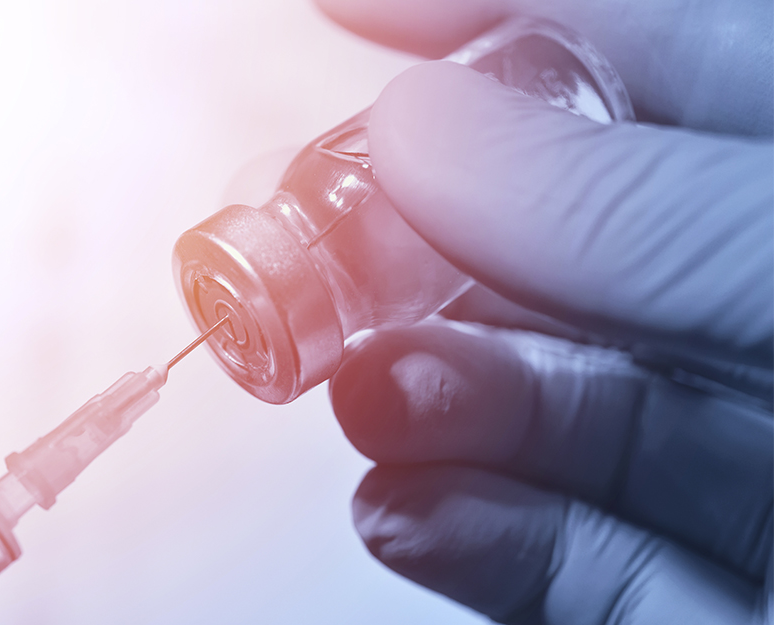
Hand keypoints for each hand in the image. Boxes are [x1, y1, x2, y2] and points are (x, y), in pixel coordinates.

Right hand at [315, 1, 772, 622]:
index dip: (506, 21)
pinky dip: (478, 533)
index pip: (673, 68)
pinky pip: (581, 562)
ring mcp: (764, 479)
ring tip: (369, 392)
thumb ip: (656, 215)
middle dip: (431, 241)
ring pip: (566, 408)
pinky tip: (412, 508)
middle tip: (314, 235)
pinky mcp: (717, 609)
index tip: (356, 9)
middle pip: (579, 250)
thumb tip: (434, 128)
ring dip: (437, 397)